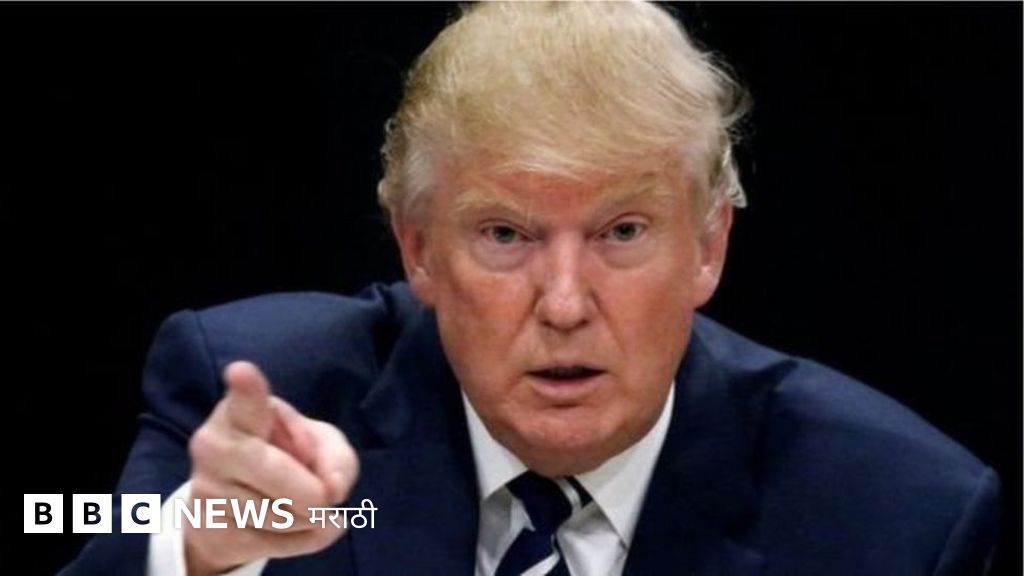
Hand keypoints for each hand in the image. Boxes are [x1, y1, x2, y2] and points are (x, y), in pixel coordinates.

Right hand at [184, 361, 358, 574]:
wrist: (232, 504)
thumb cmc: (282, 455)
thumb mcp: (318, 443)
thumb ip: (336, 457)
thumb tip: (333, 491)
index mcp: (240, 413)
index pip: (245, 401)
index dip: (247, 388)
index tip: (243, 372)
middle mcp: (214, 447)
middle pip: (280, 475)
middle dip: (314, 492)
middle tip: (325, 494)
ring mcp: (208, 491)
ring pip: (287, 516)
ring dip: (313, 517)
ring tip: (300, 502)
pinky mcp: (213, 532)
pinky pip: (281, 544)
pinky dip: (306, 539)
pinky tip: (297, 525)